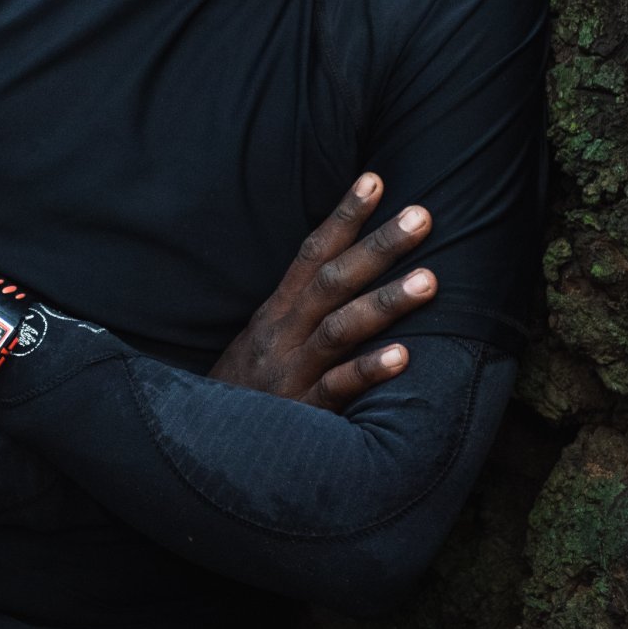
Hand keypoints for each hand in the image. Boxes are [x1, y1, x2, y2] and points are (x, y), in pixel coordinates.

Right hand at [208, 172, 435, 412]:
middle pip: (333, 280)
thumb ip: (299, 313)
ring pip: (339, 328)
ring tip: (430, 280)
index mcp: (276, 313)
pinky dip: (369, 371)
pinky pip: (337, 390)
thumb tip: (344, 277)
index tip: (376, 180)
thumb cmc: (243, 394)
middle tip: (422, 216)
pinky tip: (404, 357)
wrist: (197, 449)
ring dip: (386, 301)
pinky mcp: (301, 414)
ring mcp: (290, 372)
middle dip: (379, 246)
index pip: (312, 253)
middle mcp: (282, 334)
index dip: (344, 215)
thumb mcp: (263, 343)